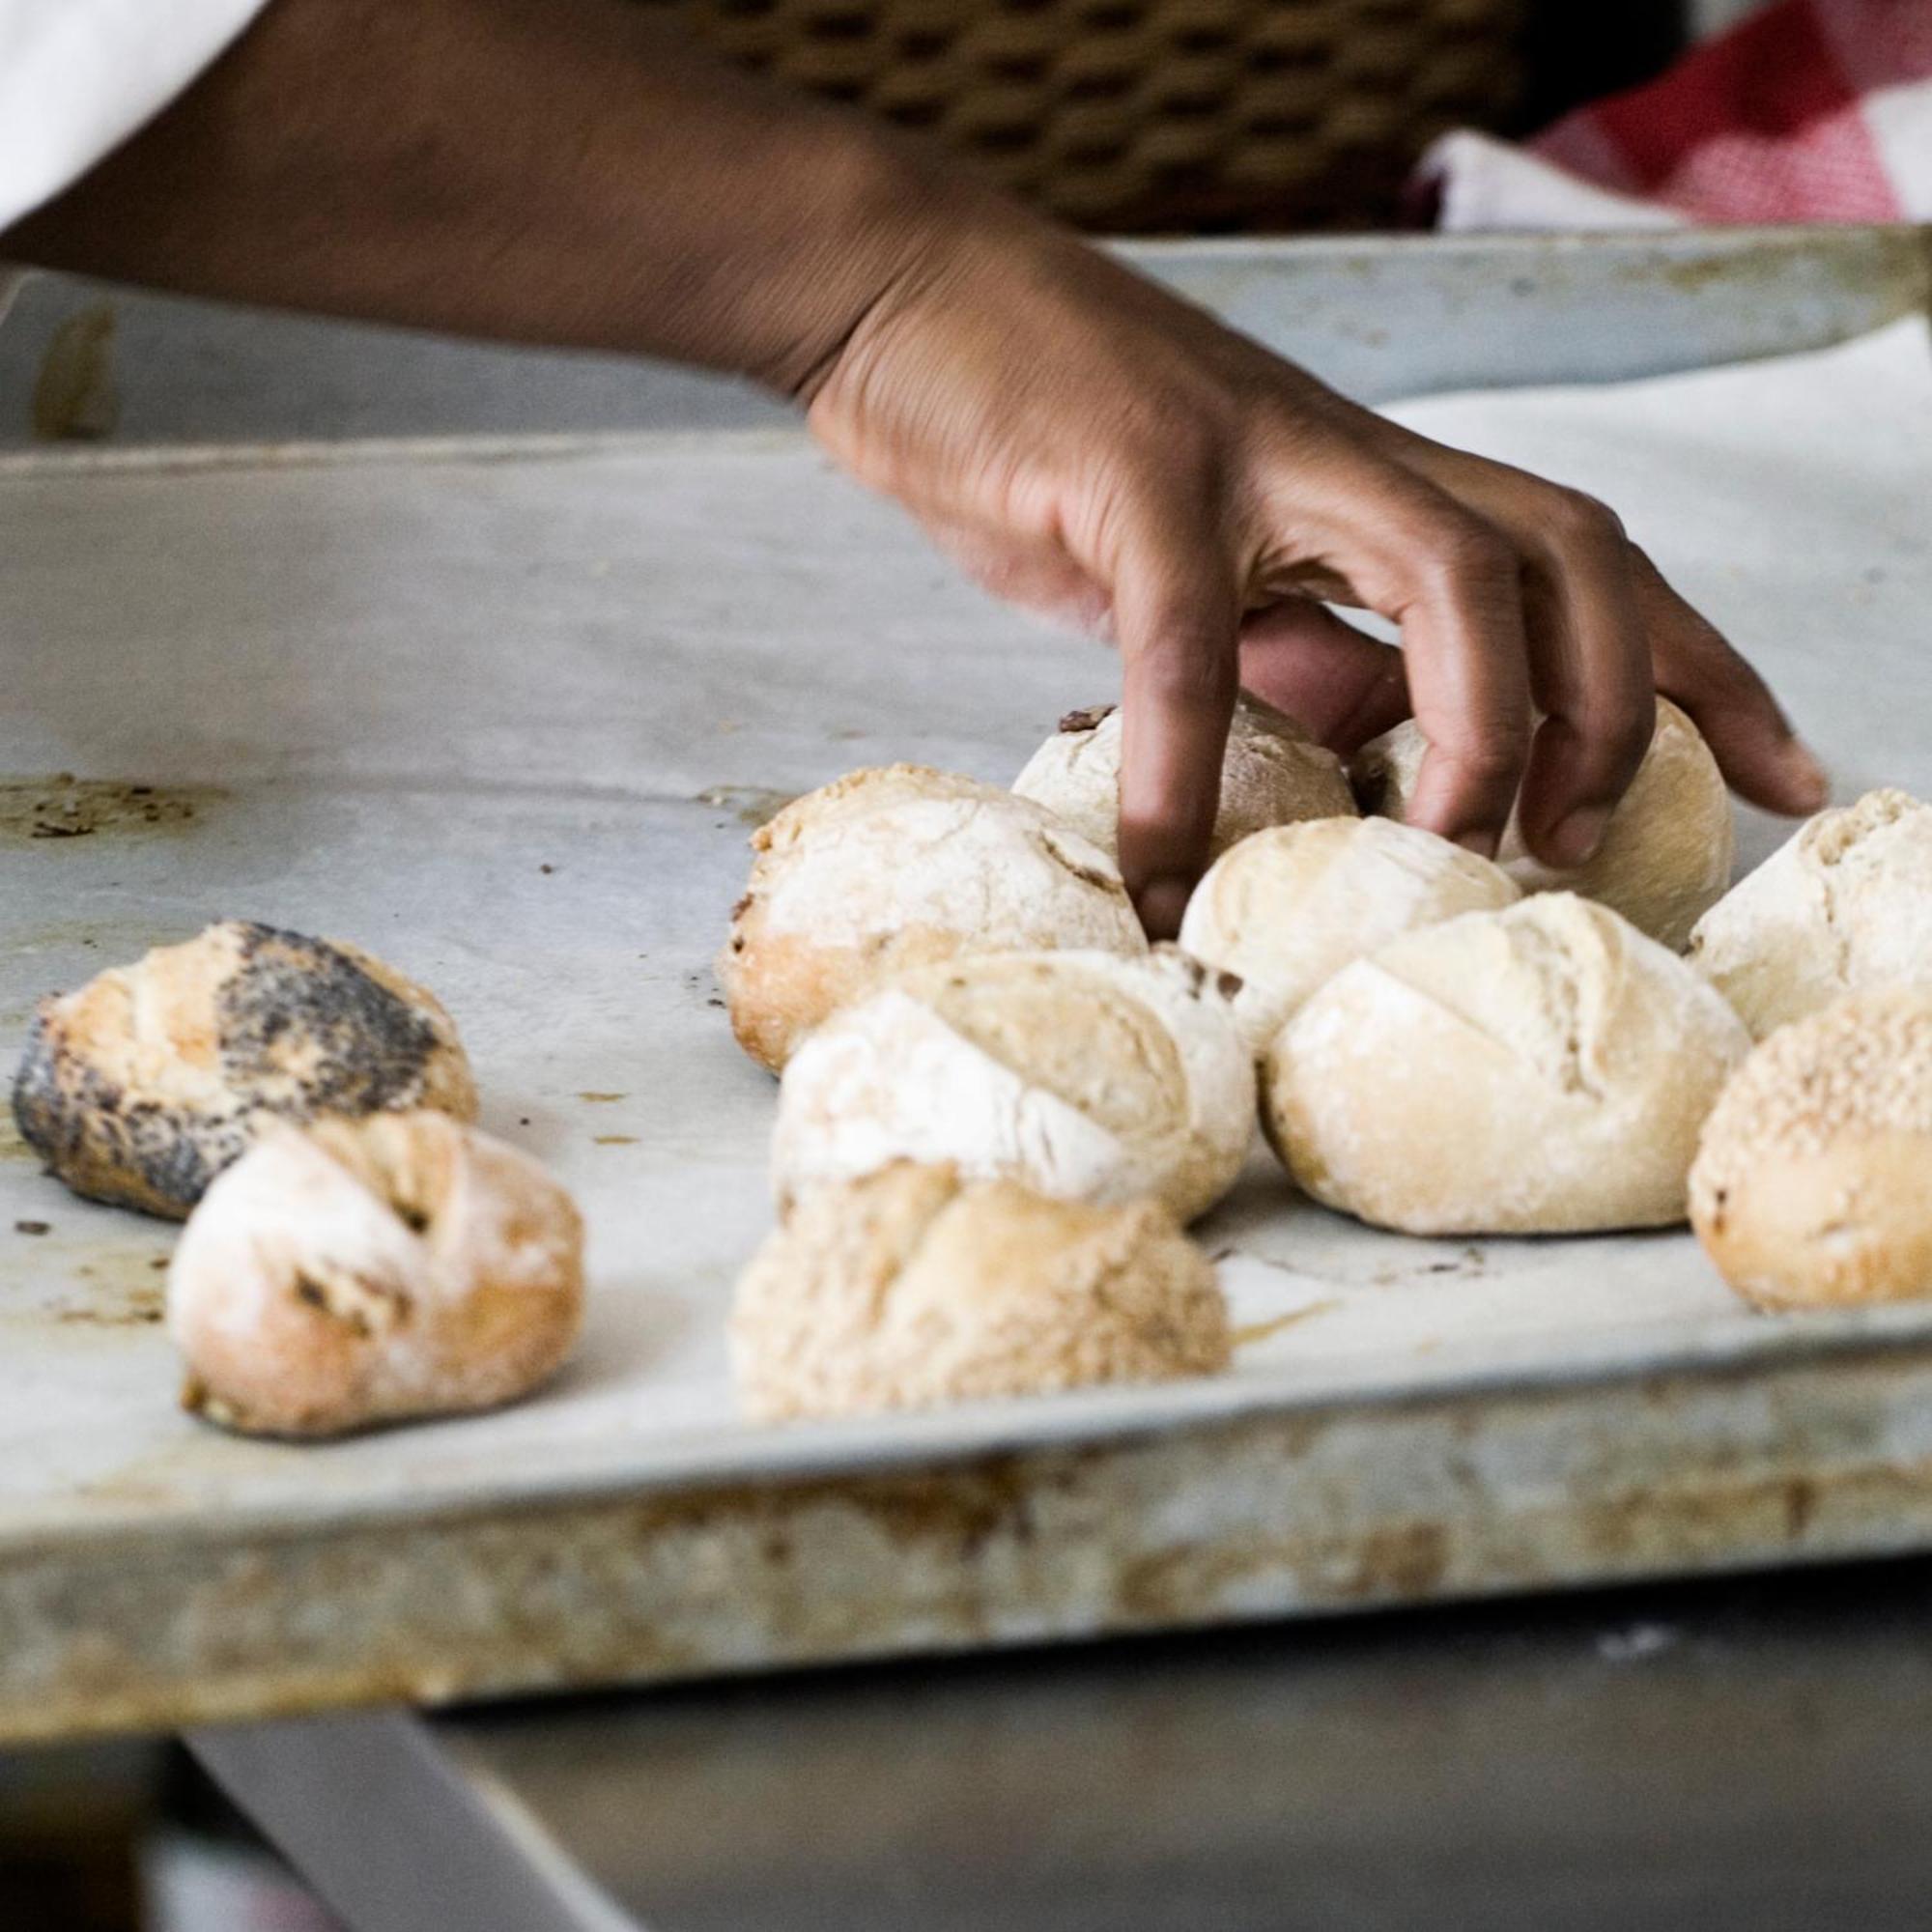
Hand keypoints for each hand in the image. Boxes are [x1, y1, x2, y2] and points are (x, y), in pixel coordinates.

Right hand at [807, 211, 1827, 934]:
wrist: (904, 298)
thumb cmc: (1044, 442)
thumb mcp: (1189, 568)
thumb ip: (1282, 644)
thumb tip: (1356, 745)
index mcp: (1371, 487)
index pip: (1581, 567)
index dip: (1702, 670)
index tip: (1781, 774)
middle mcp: (1351, 462)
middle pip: (1575, 556)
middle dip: (1634, 706)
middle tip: (1591, 843)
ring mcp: (1255, 457)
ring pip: (1454, 572)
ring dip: (1479, 729)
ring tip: (1444, 854)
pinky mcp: (1137, 477)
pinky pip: (1187, 645)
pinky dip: (1179, 778)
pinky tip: (1161, 877)